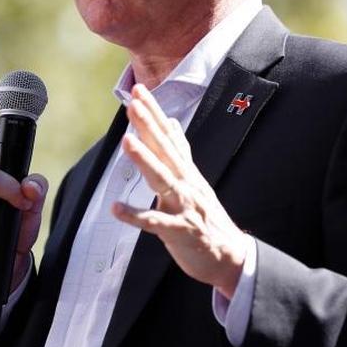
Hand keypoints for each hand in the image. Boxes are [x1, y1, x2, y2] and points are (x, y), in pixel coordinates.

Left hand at [112, 84, 248, 297]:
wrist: (230, 256)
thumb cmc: (207, 217)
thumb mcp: (194, 180)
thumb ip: (180, 152)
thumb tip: (172, 123)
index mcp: (186, 171)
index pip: (167, 136)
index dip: (153, 113)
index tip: (139, 90)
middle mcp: (186, 183)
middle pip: (165, 150)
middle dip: (149, 126)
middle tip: (133, 103)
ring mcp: (184, 206)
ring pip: (162, 180)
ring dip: (145, 160)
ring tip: (127, 141)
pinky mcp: (180, 231)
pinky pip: (155, 223)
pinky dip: (136, 216)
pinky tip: (117, 209)